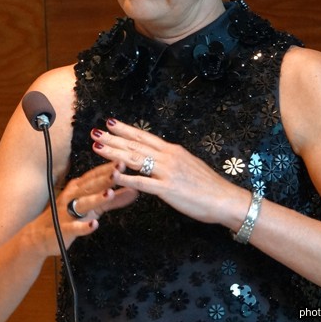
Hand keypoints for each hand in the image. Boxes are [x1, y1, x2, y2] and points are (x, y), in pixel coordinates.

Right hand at [37, 160, 137, 253]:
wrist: (40, 235)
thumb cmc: (68, 216)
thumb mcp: (93, 206)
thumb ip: (114, 199)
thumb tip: (135, 190)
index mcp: (79, 187)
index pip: (95, 175)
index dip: (109, 167)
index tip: (124, 159)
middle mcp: (72, 196)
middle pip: (91, 185)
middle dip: (105, 177)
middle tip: (120, 169)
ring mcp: (66, 212)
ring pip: (83, 203)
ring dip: (96, 198)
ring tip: (109, 193)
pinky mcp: (64, 229)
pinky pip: (74, 227)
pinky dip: (84, 226)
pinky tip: (94, 225)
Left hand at [90, 118, 244, 225]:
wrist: (225, 199)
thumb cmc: (208, 185)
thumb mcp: (188, 165)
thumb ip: (171, 160)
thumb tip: (159, 156)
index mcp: (172, 151)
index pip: (144, 136)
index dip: (125, 129)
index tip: (110, 122)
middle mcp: (168, 157)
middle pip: (135, 145)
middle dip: (113, 138)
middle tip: (95, 132)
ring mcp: (167, 172)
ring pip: (135, 159)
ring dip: (114, 153)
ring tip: (97, 147)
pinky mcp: (167, 189)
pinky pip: (143, 183)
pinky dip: (126, 179)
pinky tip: (112, 175)